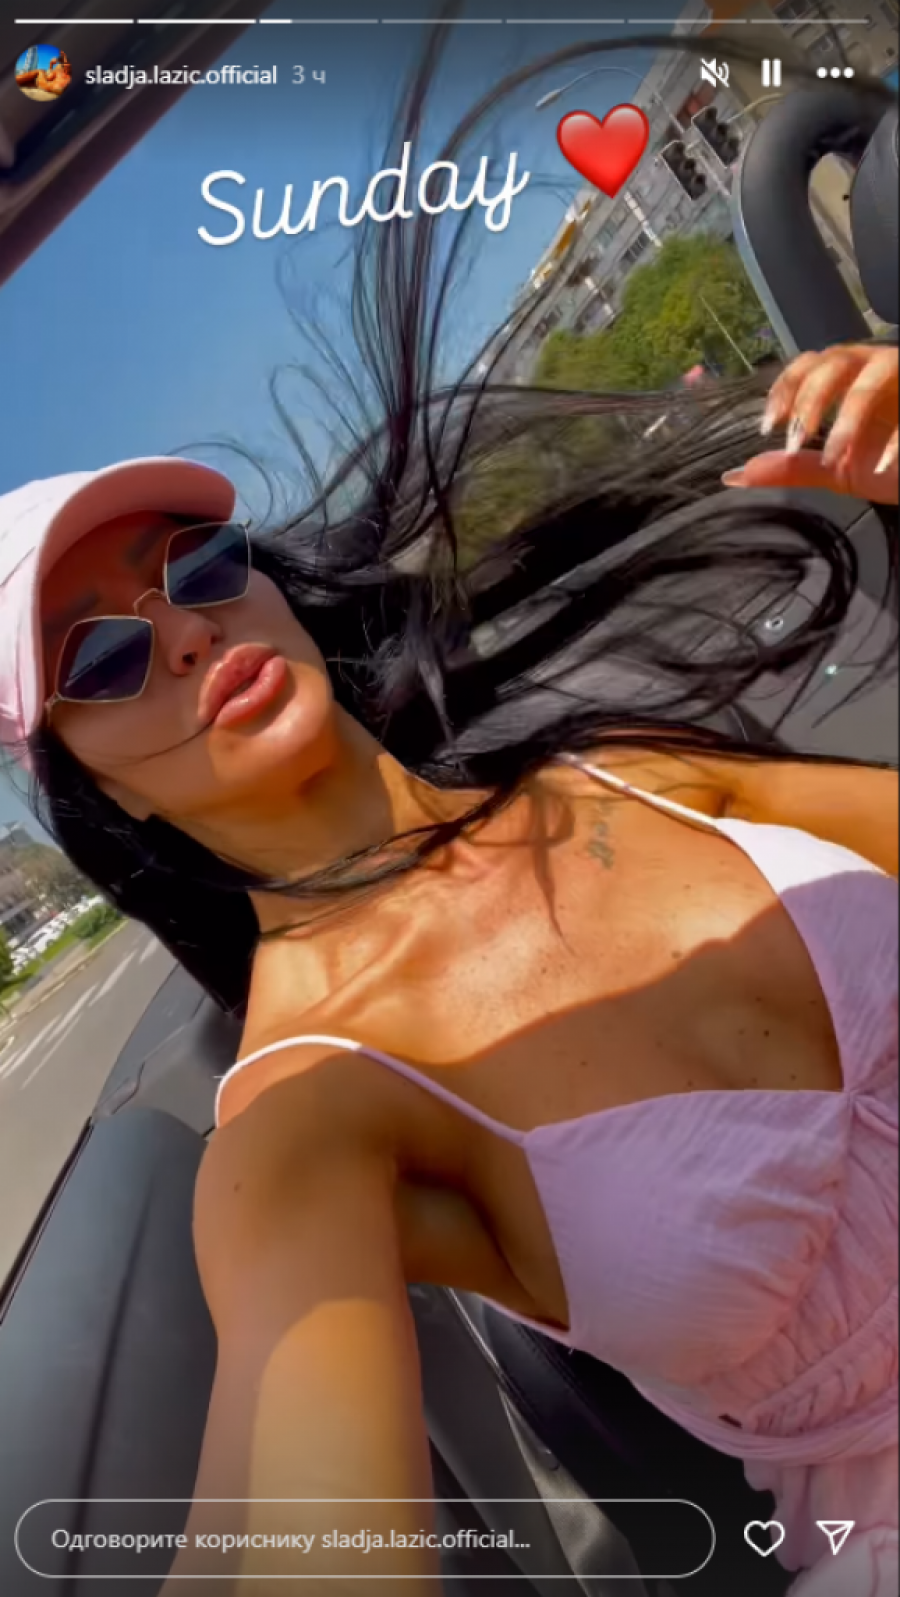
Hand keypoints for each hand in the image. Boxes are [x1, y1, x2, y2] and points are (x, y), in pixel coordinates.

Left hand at [721, 342, 897, 505]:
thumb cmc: (891, 465)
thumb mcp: (838, 470)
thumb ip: (792, 468)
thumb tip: (735, 475)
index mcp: (849, 381)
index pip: (809, 364)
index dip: (785, 389)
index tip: (767, 426)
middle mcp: (876, 368)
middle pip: (835, 360)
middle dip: (811, 400)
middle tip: (796, 441)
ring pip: (873, 375)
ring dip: (848, 416)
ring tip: (835, 455)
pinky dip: (895, 439)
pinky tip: (880, 466)